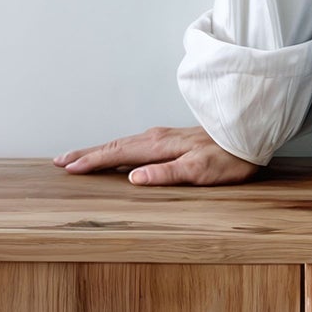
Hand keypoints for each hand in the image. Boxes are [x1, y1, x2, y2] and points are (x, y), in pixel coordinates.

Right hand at [53, 124, 262, 184]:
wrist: (250, 134)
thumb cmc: (229, 157)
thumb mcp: (200, 171)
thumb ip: (166, 174)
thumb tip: (133, 178)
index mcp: (159, 146)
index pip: (117, 154)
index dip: (91, 162)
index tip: (68, 168)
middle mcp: (157, 137)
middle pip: (114, 145)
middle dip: (86, 153)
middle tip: (61, 161)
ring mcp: (163, 136)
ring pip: (123, 143)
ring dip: (99, 150)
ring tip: (80, 157)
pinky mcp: (171, 139)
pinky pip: (134, 143)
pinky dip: (117, 148)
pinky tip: (117, 153)